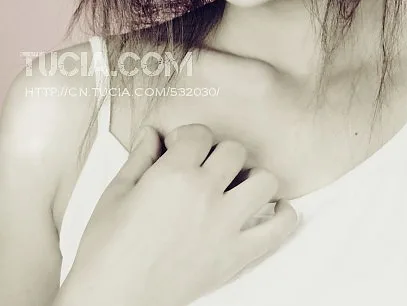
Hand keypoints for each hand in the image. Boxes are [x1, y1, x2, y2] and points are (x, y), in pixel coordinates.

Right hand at [59, 124, 298, 305]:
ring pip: (264, 180)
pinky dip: (284, 216)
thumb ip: (140, 156)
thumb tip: (152, 132)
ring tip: (235, 186)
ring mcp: (224, 226)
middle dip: (218, 152)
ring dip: (251, 177)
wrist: (112, 298)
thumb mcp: (116, 191)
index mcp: (173, 174)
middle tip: (204, 167)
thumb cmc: (106, 247)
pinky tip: (273, 210)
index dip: (188, 136)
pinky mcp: (235, 256)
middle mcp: (204, 194)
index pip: (199, 133)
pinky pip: (279, 229)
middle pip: (234, 150)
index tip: (180, 148)